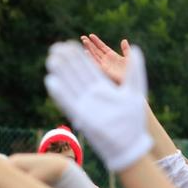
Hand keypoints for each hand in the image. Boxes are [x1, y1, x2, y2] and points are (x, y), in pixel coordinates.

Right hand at [43, 40, 150, 170]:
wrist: (130, 144)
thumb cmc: (133, 119)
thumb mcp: (135, 90)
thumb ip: (135, 69)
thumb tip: (136, 47)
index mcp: (103, 86)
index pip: (88, 67)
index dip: (79, 56)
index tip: (71, 43)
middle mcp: (91, 95)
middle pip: (76, 74)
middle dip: (66, 61)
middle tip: (56, 47)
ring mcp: (85, 105)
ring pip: (69, 85)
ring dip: (60, 73)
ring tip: (51, 59)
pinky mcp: (80, 116)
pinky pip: (67, 102)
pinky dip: (59, 93)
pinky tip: (51, 81)